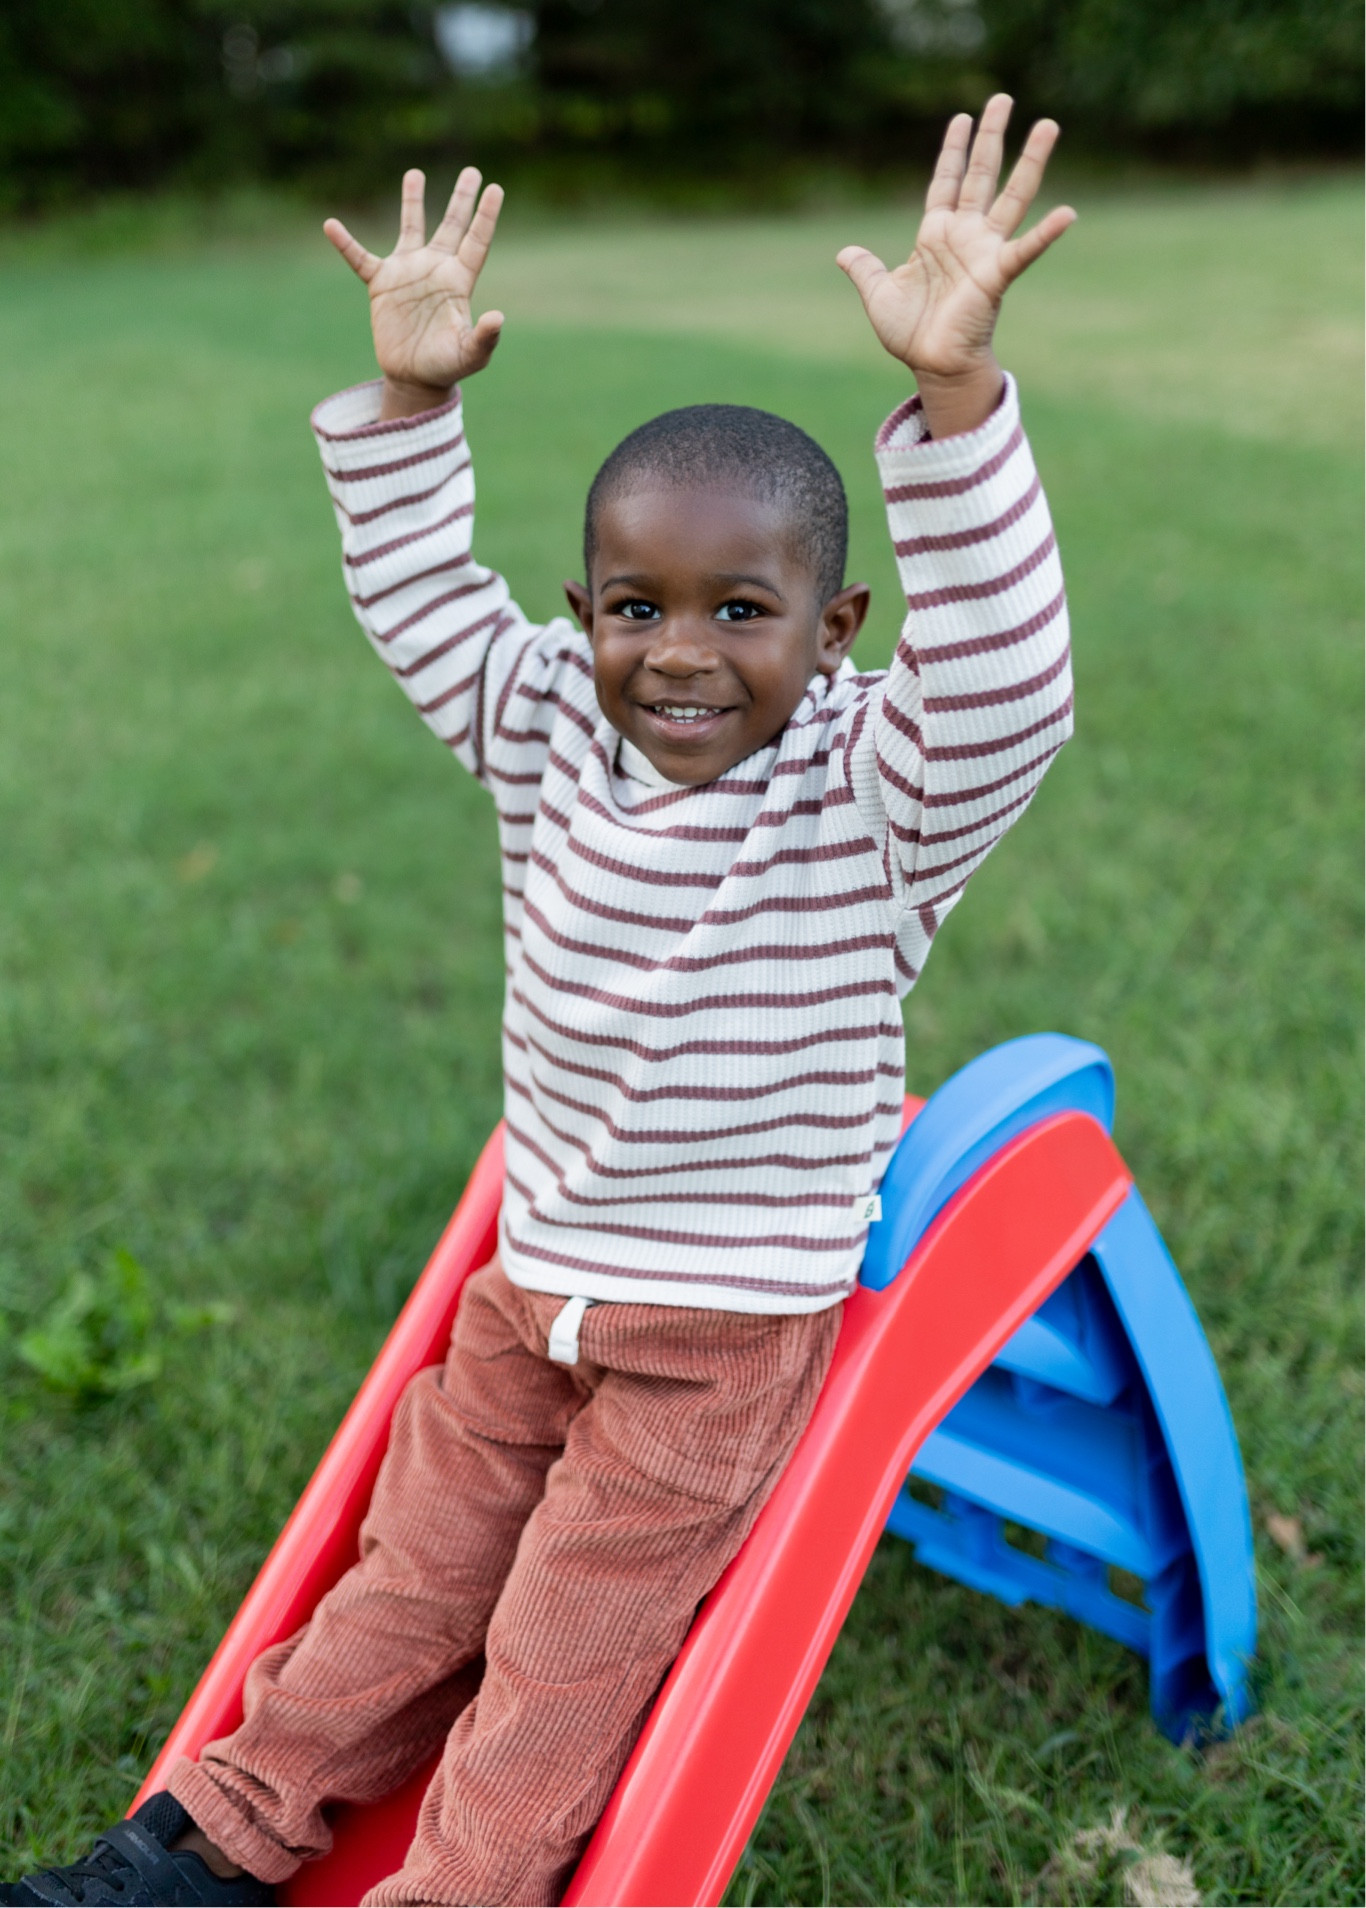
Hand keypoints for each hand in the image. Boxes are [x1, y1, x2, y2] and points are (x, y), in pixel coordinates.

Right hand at [324, 167, 505, 419]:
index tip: (495, 189)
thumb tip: (498, 318)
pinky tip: (331, 225)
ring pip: (411, 228)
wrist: (414, 378)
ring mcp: (407, 273)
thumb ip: (485, 337)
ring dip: (413, 201)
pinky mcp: (381, 285)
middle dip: (461, 198)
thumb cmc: (446, 366)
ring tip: (415, 173)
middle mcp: (435, 269)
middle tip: (472, 171)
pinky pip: (359, 258)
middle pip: (451, 225)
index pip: (476, 241)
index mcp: (458, 281)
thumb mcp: (470, 355)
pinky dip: (345, 244)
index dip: (485, 216)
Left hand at [838, 96, 1074, 437]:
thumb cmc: (910, 333)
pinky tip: (1068, 213)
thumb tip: (844, 253)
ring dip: (1030, 161)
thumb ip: (865, 269)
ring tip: (1048, 125)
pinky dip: (1047, 233)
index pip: (945, 180)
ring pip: (1012, 196)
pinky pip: (1025, 250)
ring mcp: (984, 251)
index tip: (961, 117)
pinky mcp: (997, 275)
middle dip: (991, 136)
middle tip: (1003, 98)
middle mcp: (964, 235)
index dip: (952, 149)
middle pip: (981, 174)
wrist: (931, 365)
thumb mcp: (878, 294)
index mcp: (936, 234)